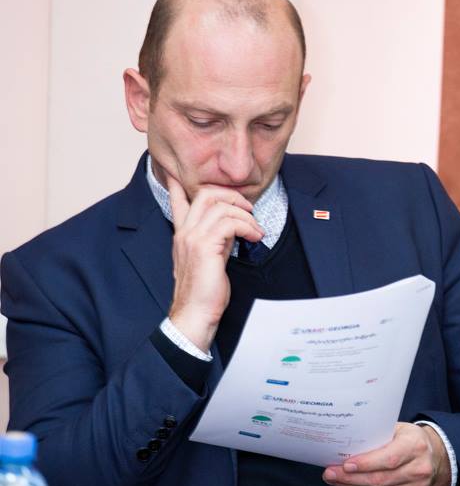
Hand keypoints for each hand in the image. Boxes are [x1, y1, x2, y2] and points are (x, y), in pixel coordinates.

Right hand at [167, 174, 263, 351]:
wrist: (195, 313)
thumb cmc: (204, 292)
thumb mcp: (209, 259)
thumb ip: (216, 240)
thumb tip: (232, 228)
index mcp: (182, 234)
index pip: (178, 200)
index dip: (179, 183)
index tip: (177, 171)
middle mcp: (184, 232)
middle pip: (206, 194)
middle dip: (233, 196)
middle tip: (249, 209)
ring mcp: (192, 238)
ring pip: (221, 206)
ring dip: (246, 215)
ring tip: (257, 230)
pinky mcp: (205, 247)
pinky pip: (230, 223)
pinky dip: (248, 227)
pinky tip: (255, 237)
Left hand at [322, 423, 450, 485]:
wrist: (435, 458)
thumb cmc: (410, 439)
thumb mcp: (398, 428)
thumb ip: (377, 434)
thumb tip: (346, 439)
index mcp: (415, 446)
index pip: (389, 459)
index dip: (365, 464)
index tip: (345, 465)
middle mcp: (418, 470)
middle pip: (380, 480)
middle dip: (350, 479)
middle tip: (330, 474)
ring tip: (334, 481)